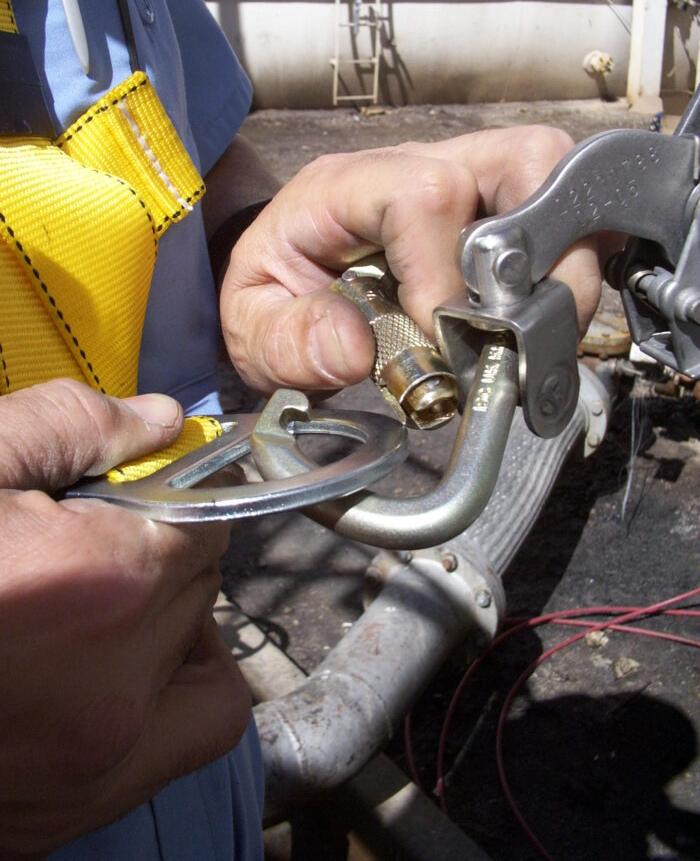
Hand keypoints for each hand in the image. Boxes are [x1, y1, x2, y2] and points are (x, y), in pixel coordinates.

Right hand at [0, 380, 247, 857]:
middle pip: (199, 583)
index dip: (166, 490)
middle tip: (86, 541)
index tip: (129, 487)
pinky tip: (111, 666)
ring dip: (167, 618)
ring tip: (94, 603)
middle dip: (156, 549)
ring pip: (200, 656)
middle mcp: (123, 681)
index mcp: (105, 580)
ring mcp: (102, 760)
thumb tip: (164, 419)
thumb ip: (70, 424)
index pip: (203, 515)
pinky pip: (191, 733)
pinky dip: (172, 692)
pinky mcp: (74, 810)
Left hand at [220, 125, 600, 391]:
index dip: (446, 272)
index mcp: (342, 188)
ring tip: (533, 329)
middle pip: (520, 158)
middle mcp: (414, 169)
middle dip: (540, 252)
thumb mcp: (249, 329)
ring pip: (554, 177)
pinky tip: (541, 312)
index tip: (445, 336)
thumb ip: (287, 340)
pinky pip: (563, 208)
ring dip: (565, 259)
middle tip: (517, 331)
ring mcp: (463, 181)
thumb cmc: (272, 299)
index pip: (424, 194)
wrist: (283, 287)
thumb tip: (354, 349)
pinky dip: (571, 259)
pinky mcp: (495, 206)